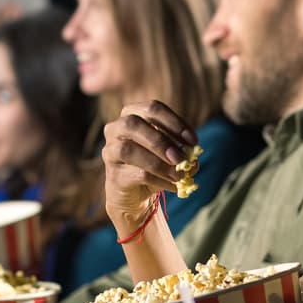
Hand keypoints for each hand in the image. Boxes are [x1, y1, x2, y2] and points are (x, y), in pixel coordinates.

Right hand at [102, 100, 197, 232]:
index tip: (193, 140)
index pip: (152, 108)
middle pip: (133, 124)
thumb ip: (181, 152)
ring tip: (178, 175)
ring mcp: (110, 151)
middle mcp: (115, 129)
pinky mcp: (112, 174)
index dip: (174, 122)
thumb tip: (193, 161)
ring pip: (128, 150)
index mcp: (132, 114)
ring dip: (158, 163)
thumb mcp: (169, 155)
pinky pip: (135, 174)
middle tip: (181, 157)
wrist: (133, 194)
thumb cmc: (153, 167)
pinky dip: (158, 180)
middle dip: (160, 140)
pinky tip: (173, 186)